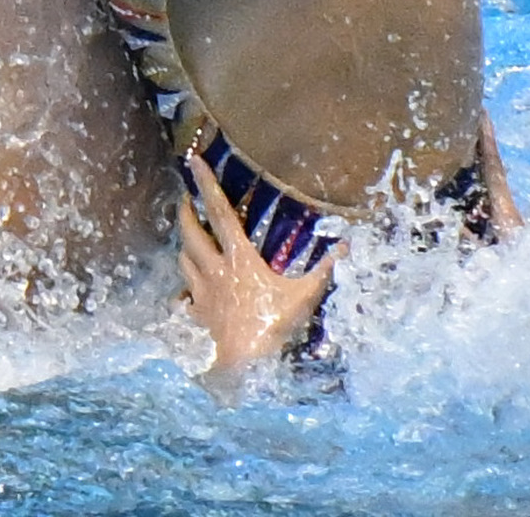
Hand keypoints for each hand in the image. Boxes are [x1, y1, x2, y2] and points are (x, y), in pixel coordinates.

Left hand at [178, 159, 331, 390]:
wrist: (246, 368)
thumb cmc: (274, 328)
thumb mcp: (304, 297)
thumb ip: (324, 269)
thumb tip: (347, 246)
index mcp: (239, 259)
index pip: (219, 213)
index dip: (206, 184)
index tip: (193, 161)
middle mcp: (215, 270)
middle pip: (191, 233)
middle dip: (185, 212)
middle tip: (185, 199)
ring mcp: (203, 294)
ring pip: (184, 260)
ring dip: (184, 246)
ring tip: (188, 238)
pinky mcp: (197, 316)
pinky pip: (183, 296)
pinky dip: (183, 289)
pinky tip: (186, 290)